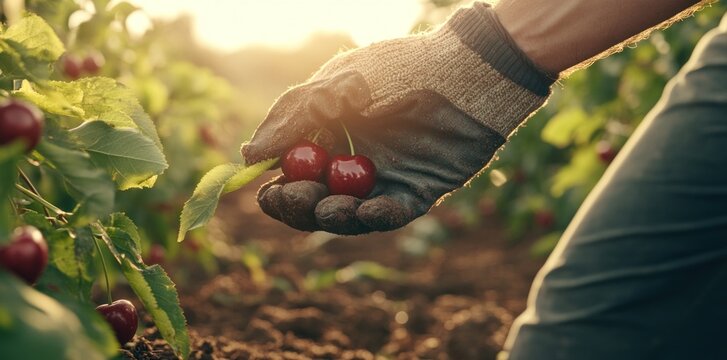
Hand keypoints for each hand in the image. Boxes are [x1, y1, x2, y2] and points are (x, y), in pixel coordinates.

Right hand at [242, 2, 552, 234]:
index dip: (278, 189)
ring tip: (328, 207)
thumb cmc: (396, 71)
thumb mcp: (333, 87)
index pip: (294, 173)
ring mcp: (384, 178)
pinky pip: (392, 213)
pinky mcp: (416, 191)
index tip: (264, 194)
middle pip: (316, 200)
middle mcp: (352, 161)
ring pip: (350, 213)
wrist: (463, 72)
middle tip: (295, 199)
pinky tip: (366, 212)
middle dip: (300, 206)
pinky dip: (377, 217)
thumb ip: (291, 119)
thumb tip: (251, 155)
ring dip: (334, 216)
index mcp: (328, 136)